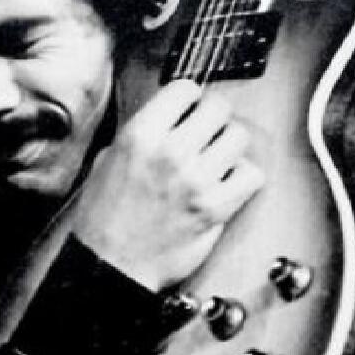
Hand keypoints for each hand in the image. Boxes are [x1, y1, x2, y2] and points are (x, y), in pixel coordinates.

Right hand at [71, 80, 263, 291]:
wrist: (110, 265)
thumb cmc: (104, 218)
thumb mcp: (108, 159)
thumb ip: (143, 133)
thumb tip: (170, 116)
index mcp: (140, 135)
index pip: (185, 88)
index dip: (189, 97)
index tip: (189, 107)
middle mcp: (170, 153)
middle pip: (218, 108)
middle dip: (213, 118)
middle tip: (206, 132)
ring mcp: (196, 181)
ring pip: (238, 137)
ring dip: (229, 146)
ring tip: (216, 158)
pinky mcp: (215, 209)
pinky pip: (251, 175)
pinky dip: (243, 177)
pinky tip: (226, 182)